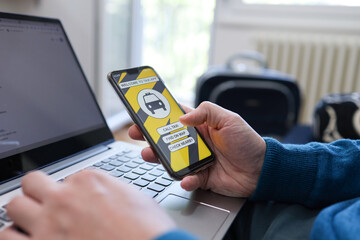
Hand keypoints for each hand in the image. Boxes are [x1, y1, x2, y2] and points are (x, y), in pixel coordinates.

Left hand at [0, 170, 174, 239]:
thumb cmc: (147, 229)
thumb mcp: (135, 197)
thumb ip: (111, 190)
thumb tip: (103, 195)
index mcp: (89, 181)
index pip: (65, 178)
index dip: (70, 191)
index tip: (75, 201)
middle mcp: (65, 197)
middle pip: (32, 182)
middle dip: (37, 192)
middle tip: (45, 204)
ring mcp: (49, 223)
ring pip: (14, 206)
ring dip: (22, 214)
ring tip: (31, 223)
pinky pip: (7, 237)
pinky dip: (15, 237)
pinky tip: (26, 239)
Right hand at [129, 102, 265, 197]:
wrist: (260, 170)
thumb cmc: (247, 142)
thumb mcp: (229, 119)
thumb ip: (206, 112)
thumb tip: (182, 117)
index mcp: (200, 125)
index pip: (174, 117)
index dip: (157, 114)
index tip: (142, 112)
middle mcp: (194, 142)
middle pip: (166, 138)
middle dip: (149, 136)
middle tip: (137, 134)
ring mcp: (195, 160)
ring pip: (171, 159)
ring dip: (158, 158)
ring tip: (150, 155)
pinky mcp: (200, 177)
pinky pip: (187, 178)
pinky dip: (185, 179)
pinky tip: (187, 178)